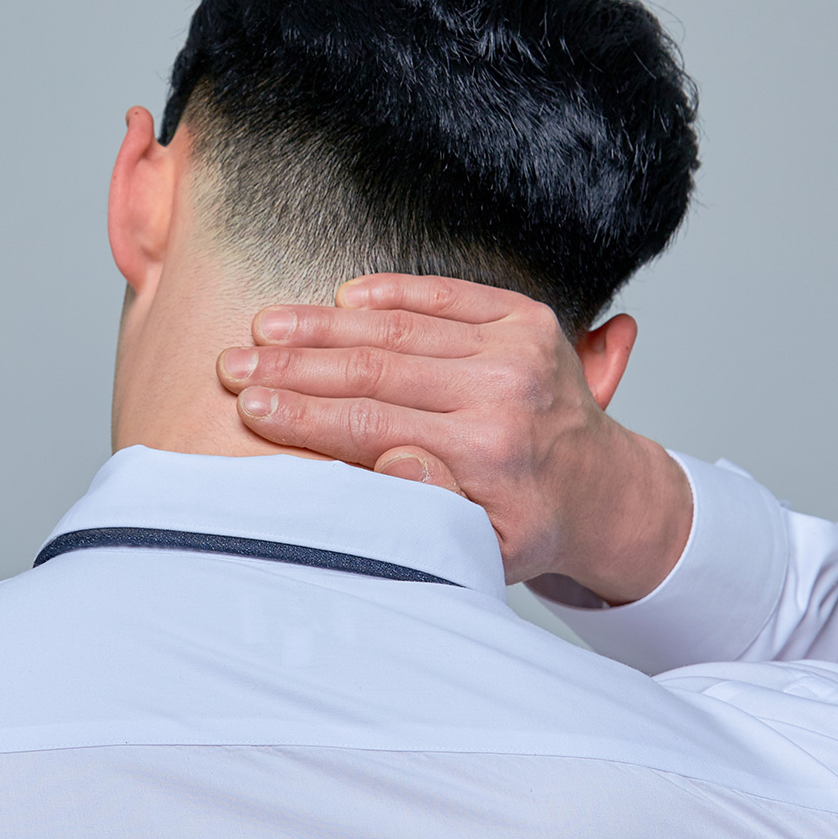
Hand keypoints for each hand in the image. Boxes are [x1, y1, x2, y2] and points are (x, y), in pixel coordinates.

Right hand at [216, 275, 691, 603]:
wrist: (602, 485)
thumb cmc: (529, 522)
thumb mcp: (483, 547)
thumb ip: (431, 510)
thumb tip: (390, 458)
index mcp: (489, 455)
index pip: (372, 426)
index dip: (302, 415)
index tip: (248, 406)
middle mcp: (506, 393)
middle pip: (376, 370)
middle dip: (294, 367)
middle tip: (235, 363)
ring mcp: (518, 347)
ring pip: (399, 328)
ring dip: (324, 325)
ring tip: (266, 327)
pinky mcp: (525, 316)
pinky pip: (444, 293)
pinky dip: (389, 291)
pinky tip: (340, 297)